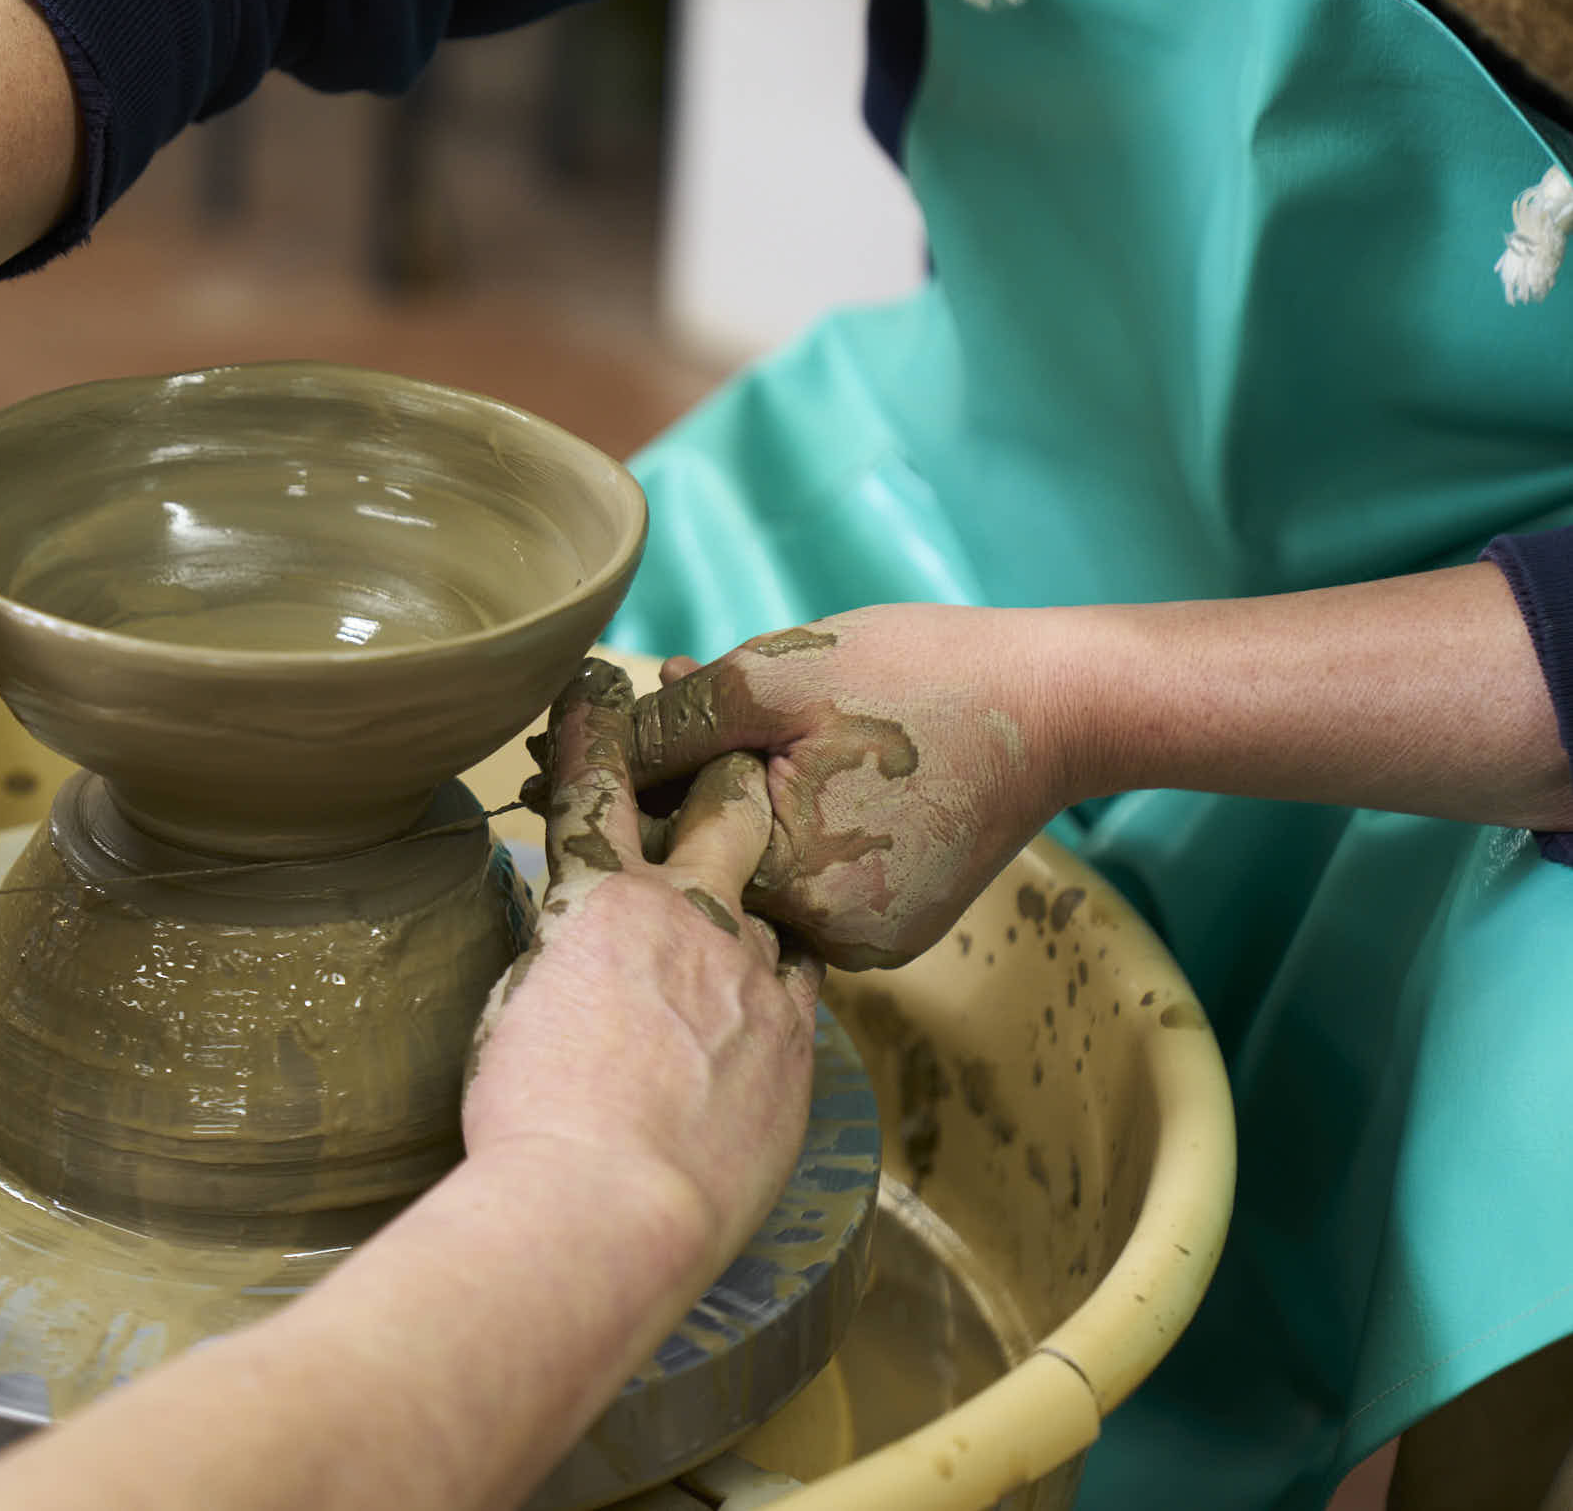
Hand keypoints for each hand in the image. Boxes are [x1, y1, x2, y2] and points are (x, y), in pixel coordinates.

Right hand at [467, 658, 822, 1257]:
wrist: (609, 1208)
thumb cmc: (528, 1119)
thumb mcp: (511, 1012)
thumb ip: (552, 965)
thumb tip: (564, 962)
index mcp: (599, 902)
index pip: (594, 790)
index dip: (593, 729)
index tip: (595, 680)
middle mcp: (687, 918)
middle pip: (724, 813)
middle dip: (728, 775)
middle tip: (733, 759)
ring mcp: (753, 979)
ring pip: (776, 908)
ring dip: (759, 904)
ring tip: (744, 921)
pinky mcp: (794, 1047)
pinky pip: (798, 994)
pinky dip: (777, 990)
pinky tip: (762, 1014)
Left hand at [629, 604, 1071, 970]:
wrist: (1062, 706)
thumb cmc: (922, 677)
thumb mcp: (773, 678)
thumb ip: (673, 722)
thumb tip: (591, 747)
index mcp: (785, 880)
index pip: (658, 845)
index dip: (611, 792)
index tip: (553, 760)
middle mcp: (824, 935)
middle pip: (704, 864)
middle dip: (665, 794)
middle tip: (613, 737)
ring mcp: (865, 938)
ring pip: (756, 869)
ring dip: (726, 805)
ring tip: (712, 734)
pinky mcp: (894, 925)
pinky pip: (809, 877)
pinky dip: (787, 825)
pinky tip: (783, 765)